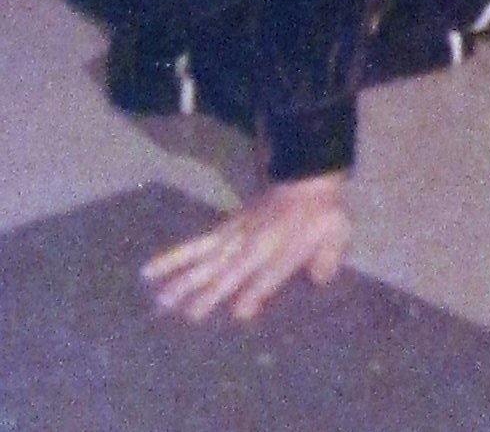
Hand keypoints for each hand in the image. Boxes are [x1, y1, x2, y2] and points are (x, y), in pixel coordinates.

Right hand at [142, 174, 351, 321]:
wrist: (307, 174)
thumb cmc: (323, 213)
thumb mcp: (337, 234)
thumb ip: (328, 259)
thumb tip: (317, 279)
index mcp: (282, 251)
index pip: (264, 277)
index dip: (253, 293)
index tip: (239, 311)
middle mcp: (253, 246)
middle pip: (227, 272)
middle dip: (207, 294)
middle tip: (182, 318)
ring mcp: (235, 237)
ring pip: (204, 261)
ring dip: (181, 280)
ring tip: (157, 301)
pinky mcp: (224, 230)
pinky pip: (196, 245)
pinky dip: (174, 256)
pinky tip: (151, 268)